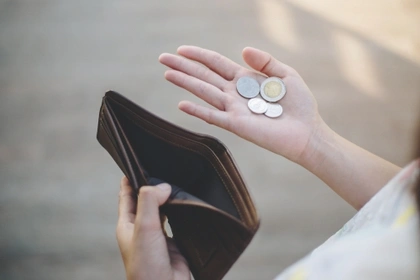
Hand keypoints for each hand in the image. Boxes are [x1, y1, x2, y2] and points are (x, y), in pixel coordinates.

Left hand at [117, 177, 190, 279]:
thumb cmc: (147, 264)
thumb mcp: (144, 227)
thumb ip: (150, 202)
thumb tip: (164, 186)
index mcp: (128, 225)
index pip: (126, 196)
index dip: (130, 179)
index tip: (136, 162)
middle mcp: (142, 229)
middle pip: (146, 202)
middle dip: (152, 187)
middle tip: (162, 169)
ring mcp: (158, 237)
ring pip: (163, 211)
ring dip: (168, 199)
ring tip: (176, 183)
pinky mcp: (175, 243)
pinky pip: (178, 222)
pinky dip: (182, 213)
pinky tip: (188, 205)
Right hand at [159, 46, 323, 162]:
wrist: (307, 132)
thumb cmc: (299, 105)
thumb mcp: (286, 75)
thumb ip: (266, 61)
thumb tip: (243, 50)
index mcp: (245, 79)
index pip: (216, 64)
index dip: (199, 56)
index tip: (181, 49)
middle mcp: (235, 93)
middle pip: (204, 76)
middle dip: (183, 66)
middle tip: (162, 58)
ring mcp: (234, 109)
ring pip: (204, 92)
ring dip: (185, 83)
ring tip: (167, 73)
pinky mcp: (237, 125)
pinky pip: (213, 116)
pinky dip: (198, 111)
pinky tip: (182, 104)